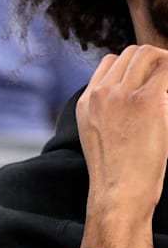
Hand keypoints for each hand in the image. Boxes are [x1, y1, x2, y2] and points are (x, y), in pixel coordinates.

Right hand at [75, 45, 167, 247]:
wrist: (118, 193)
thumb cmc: (115, 173)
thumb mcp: (96, 135)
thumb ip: (107, 111)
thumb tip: (130, 97)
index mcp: (88, 101)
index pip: (112, 62)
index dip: (136, 67)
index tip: (153, 80)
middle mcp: (102, 92)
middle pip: (133, 53)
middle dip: (156, 60)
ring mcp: (123, 95)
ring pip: (151, 54)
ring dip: (167, 65)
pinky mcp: (148, 102)